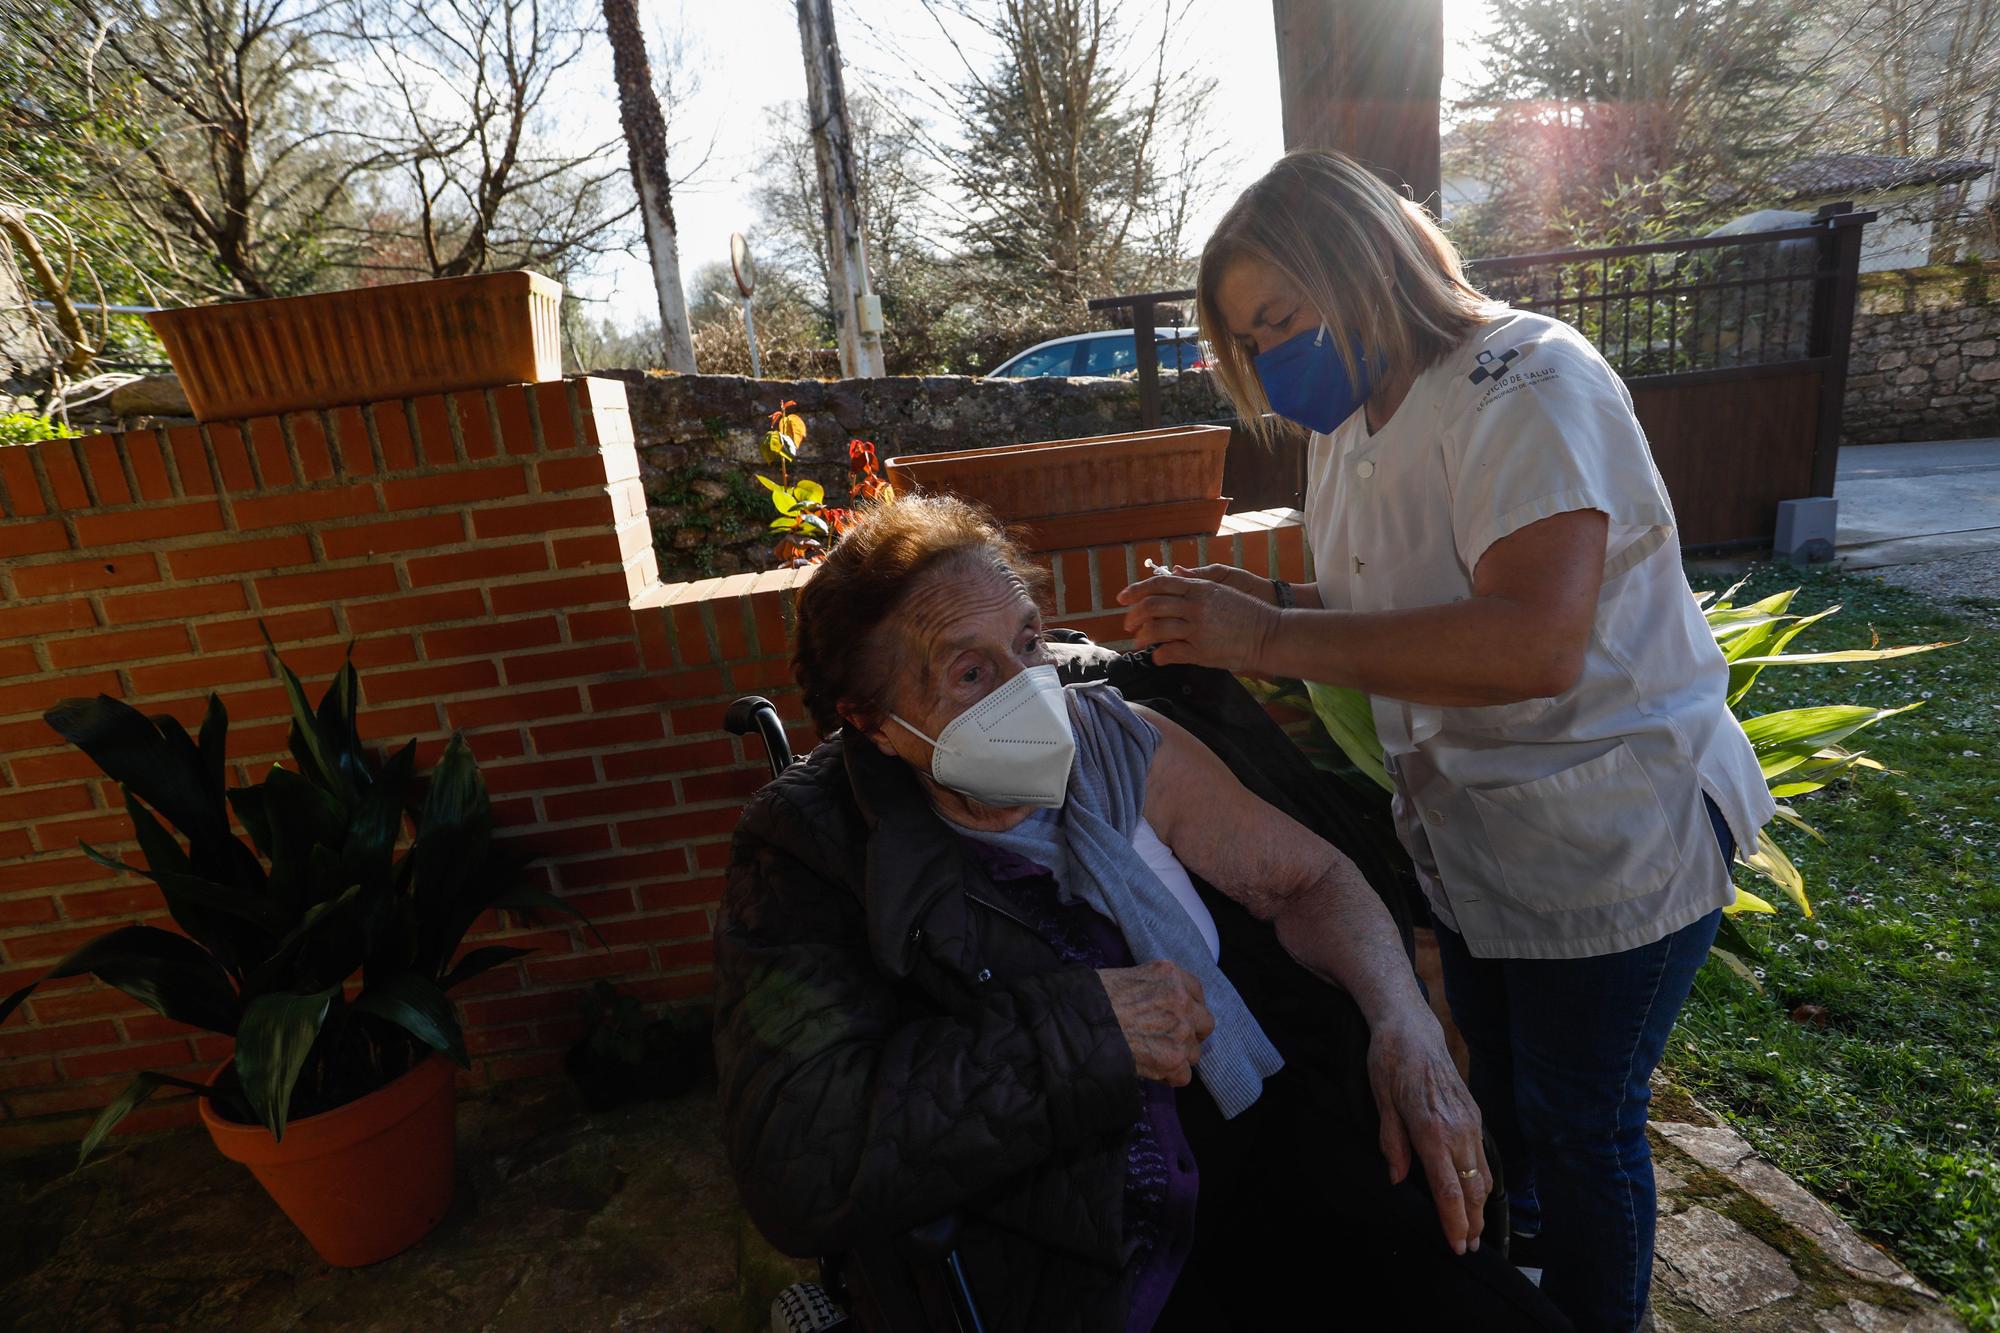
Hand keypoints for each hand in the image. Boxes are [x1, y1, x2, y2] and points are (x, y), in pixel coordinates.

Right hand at [1098, 959, 1214, 1086]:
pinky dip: (1169, 1077)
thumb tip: (1156, 1004)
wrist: (1076, 1025)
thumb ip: (1152, 988)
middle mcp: (1181, 1001)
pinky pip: (1184, 1076)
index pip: (1195, 991)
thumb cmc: (1092, 999)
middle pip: (1204, 1022)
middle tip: (1169, 1037)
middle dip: (1190, 1032)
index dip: (1186, 1006)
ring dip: (1178, 1055)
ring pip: (1195, 1052)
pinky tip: (1151, 1069)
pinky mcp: (1173, 1059)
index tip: (1175, 1014)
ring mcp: (1180, 1031)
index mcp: (1170, 975)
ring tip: (1153, 1055)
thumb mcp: (1125, 976)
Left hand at [1114, 565, 1280, 671]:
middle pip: (1151, 606)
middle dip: (1133, 616)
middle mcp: (1195, 606)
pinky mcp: (1200, 651)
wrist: (1268, 634)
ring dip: (1142, 638)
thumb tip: (1173, 572)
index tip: (1122, 598)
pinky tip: (1158, 657)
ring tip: (1139, 643)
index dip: (1136, 589)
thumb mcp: (1222, 588)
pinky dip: (1158, 655)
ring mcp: (1197, 629)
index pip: (1159, 584)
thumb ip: (1196, 582)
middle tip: (1128, 624)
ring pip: (1155, 630)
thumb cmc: (1246, 612)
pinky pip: (1168, 652)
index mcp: (1199, 588)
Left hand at [1366, 1016, 1490, 1254]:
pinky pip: (1483, 1156)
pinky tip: (1476, 1194)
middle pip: (1472, 1188)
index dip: (1454, 1222)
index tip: (1458, 1246)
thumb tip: (1398, 1180)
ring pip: (1482, 1174)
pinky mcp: (1474, 1113)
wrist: (1412, 1029)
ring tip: (1475, 1230)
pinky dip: (1482, 1181)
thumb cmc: (1388, 1062)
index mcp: (1431, 1129)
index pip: (1449, 1189)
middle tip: (1469, 1248)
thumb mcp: (1381, 1103)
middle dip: (1473, 1222)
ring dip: (1481, 1205)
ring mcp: (1470, 1120)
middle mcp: (1457, 1128)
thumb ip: (1392, 1144)